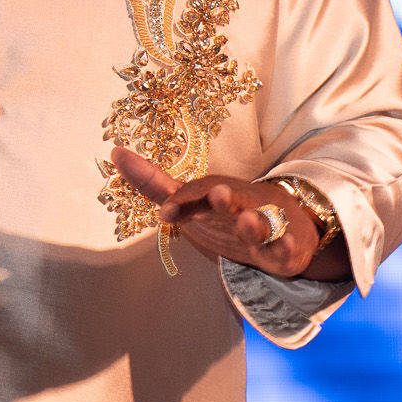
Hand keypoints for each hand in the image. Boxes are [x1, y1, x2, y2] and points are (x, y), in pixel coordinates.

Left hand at [108, 146, 323, 278]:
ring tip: (247, 221)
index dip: (182, 202)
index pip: (196, 194)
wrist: (286, 225)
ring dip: (254, 222)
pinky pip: (284, 248)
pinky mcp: (283, 248)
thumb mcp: (191, 200)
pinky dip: (284, 246)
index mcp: (215, 196)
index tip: (165, 213)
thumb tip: (115, 153)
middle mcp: (238, 206)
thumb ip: (154, 183)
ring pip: (260, 223)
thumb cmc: (227, 213)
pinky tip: (283, 244)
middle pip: (232, 199)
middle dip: (223, 197)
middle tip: (218, 193)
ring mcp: (263, 226)